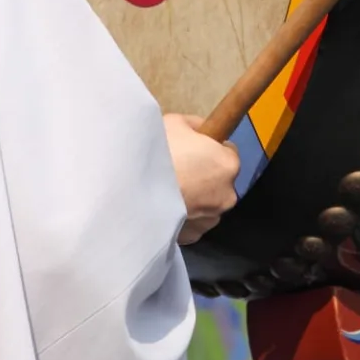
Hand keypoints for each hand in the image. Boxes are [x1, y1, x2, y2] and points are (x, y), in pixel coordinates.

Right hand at [163, 114, 238, 244]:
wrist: (130, 191)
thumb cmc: (158, 152)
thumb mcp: (176, 122)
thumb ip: (196, 126)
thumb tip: (201, 131)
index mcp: (227, 165)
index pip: (229, 153)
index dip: (211, 149)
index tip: (193, 149)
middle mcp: (226, 195)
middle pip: (219, 181)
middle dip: (203, 176)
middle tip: (176, 169)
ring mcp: (209, 219)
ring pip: (206, 205)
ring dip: (194, 198)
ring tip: (167, 191)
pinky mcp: (192, 236)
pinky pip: (192, 222)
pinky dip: (182, 216)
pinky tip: (163, 207)